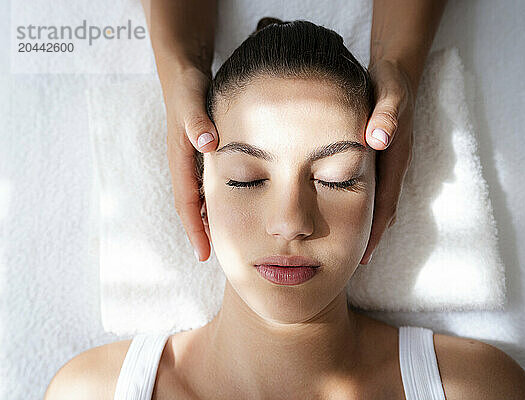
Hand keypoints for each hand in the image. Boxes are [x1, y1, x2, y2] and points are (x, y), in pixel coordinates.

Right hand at [163, 65, 217, 260]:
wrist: (181, 72)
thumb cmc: (186, 86)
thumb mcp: (190, 100)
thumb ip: (197, 121)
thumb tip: (208, 143)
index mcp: (180, 158)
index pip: (186, 202)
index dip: (195, 229)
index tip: (204, 254)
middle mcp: (183, 164)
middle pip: (191, 206)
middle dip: (201, 232)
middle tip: (216, 258)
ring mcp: (191, 160)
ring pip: (199, 198)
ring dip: (208, 219)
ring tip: (224, 242)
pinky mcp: (200, 153)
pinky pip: (205, 184)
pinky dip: (215, 200)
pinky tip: (229, 208)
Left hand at [360, 59, 414, 264]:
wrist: (395, 71)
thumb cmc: (389, 81)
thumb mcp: (389, 91)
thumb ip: (386, 113)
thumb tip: (379, 138)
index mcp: (395, 158)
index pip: (386, 203)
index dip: (375, 232)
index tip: (363, 257)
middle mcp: (392, 166)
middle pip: (382, 210)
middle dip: (370, 238)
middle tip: (352, 264)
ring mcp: (387, 164)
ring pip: (377, 202)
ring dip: (366, 225)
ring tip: (348, 249)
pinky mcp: (378, 158)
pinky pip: (371, 189)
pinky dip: (360, 205)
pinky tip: (343, 212)